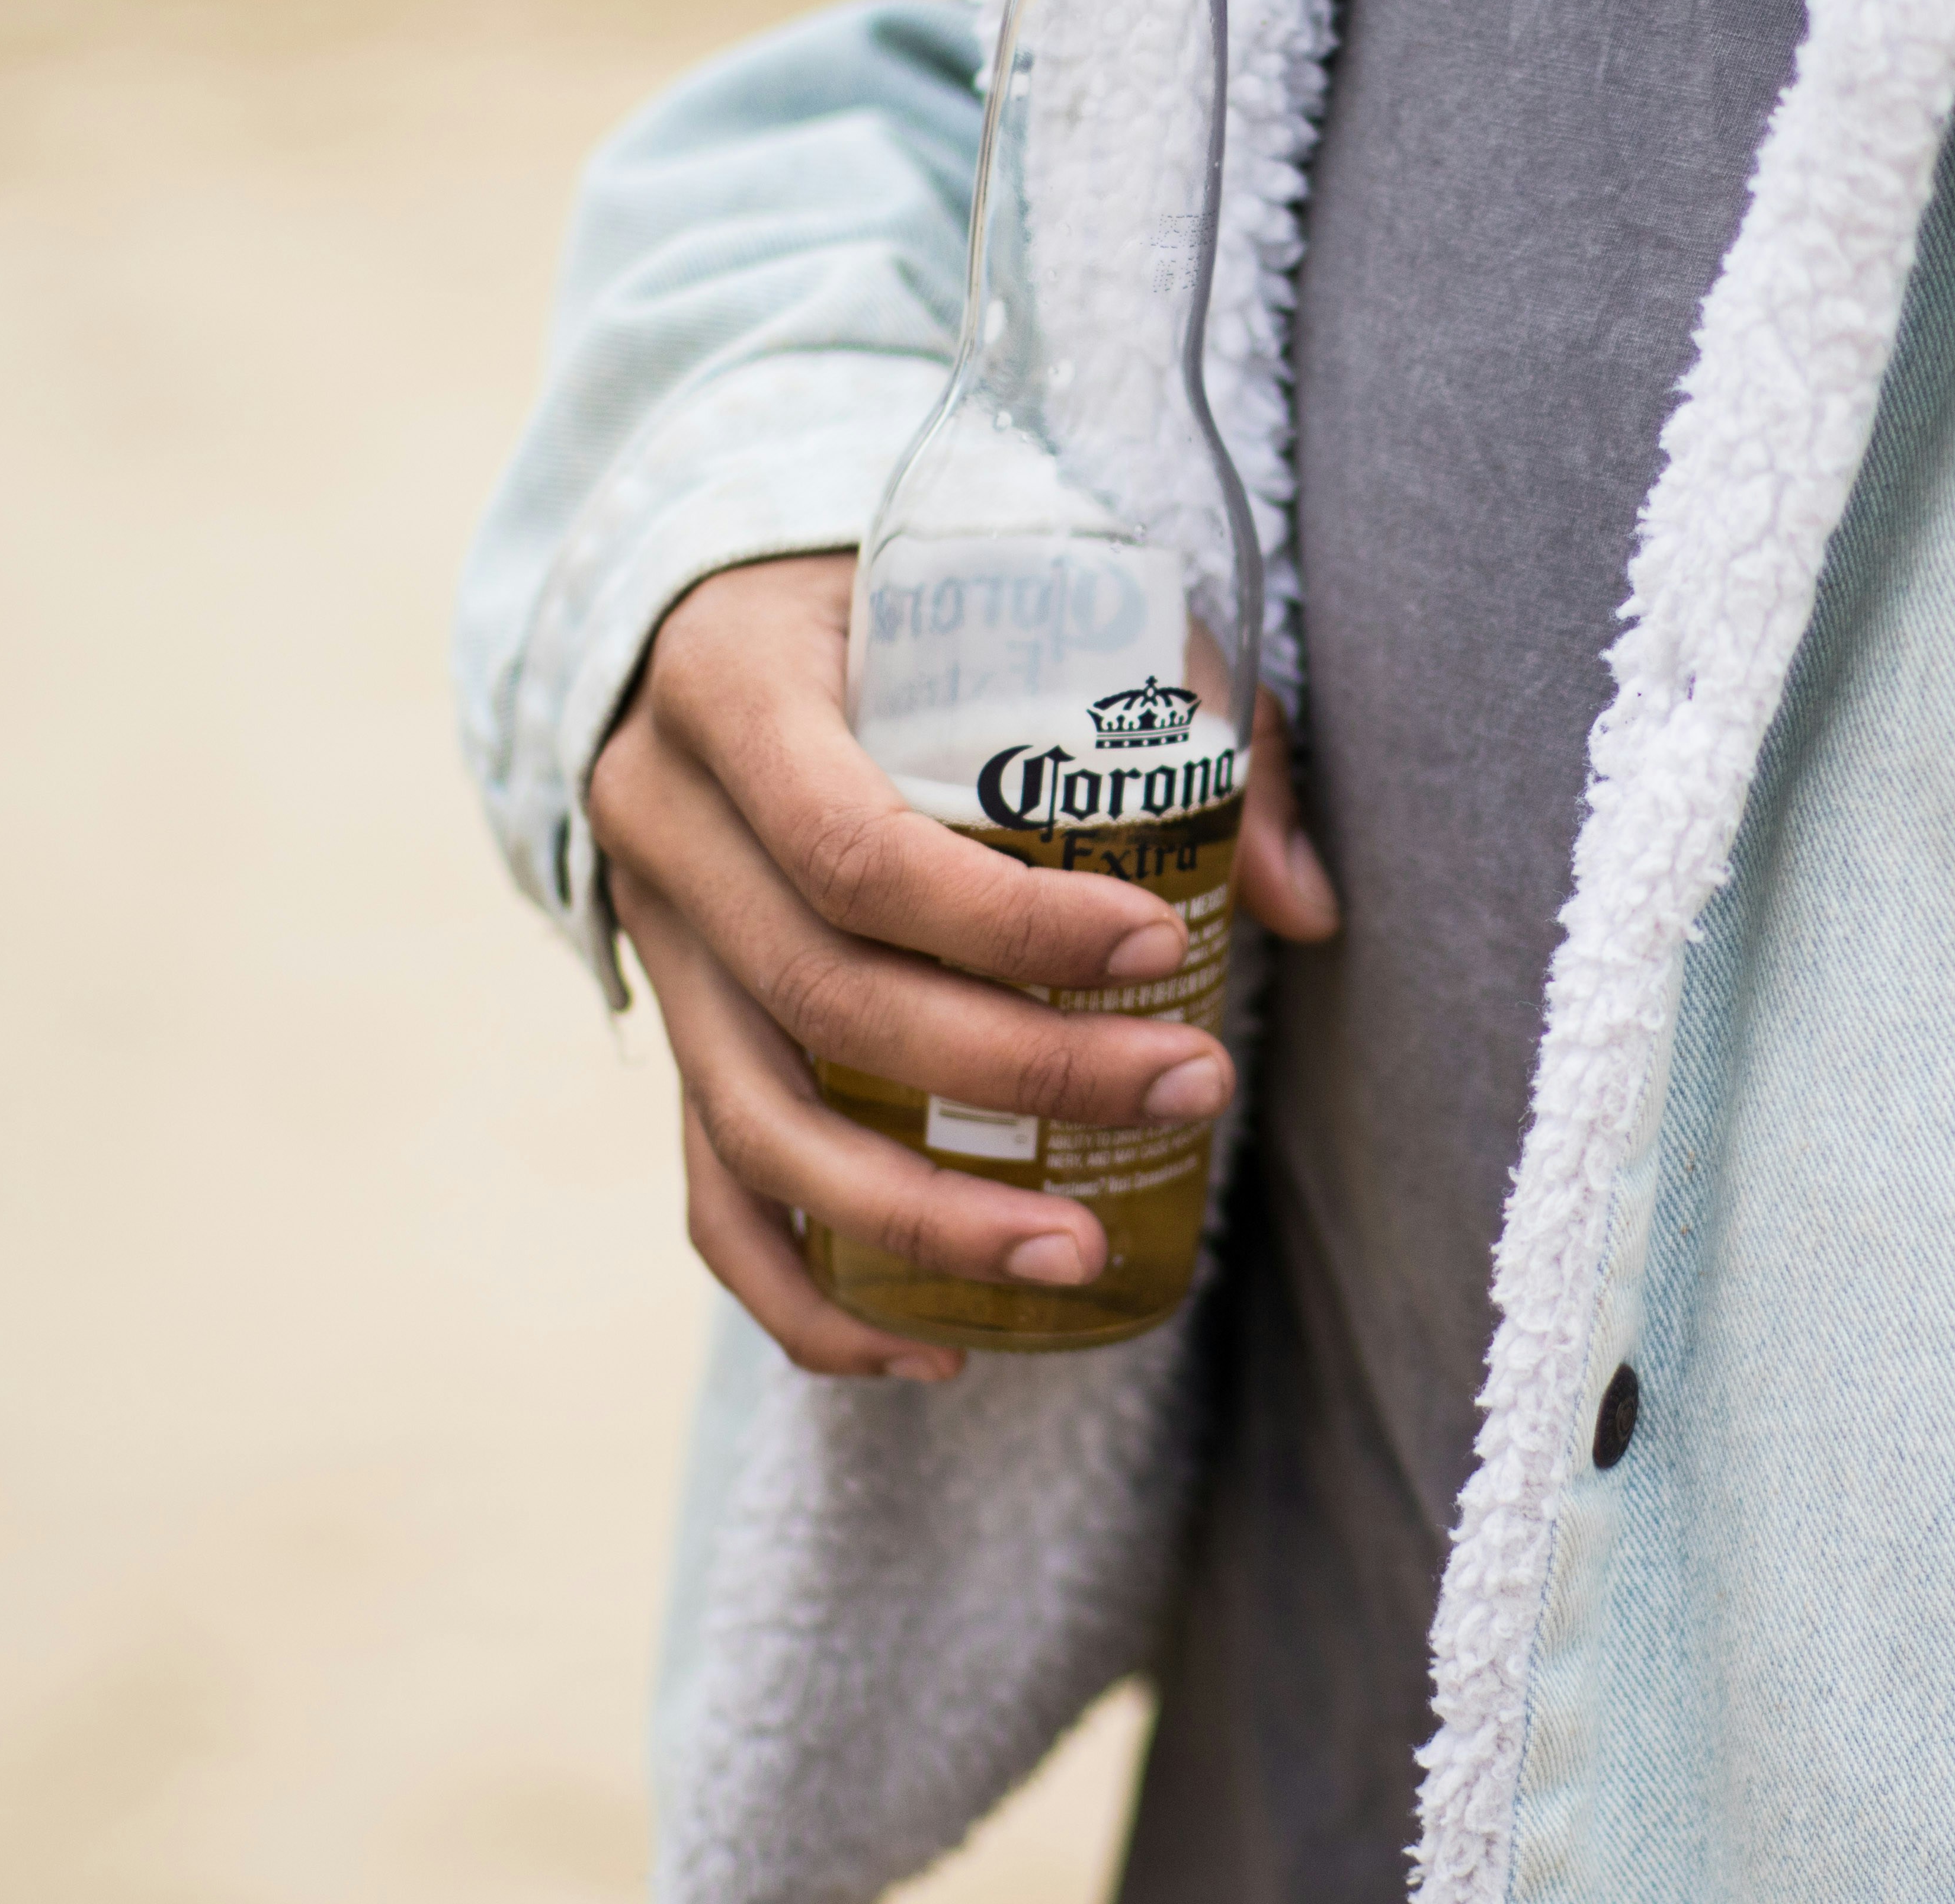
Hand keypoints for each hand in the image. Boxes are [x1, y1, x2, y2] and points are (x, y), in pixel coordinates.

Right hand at [588, 553, 1339, 1381]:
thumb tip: (1303, 908)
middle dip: (1018, 1072)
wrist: (724, 608)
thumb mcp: (1050, 605)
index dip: (1011, 922)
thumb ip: (1184, 719)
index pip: (860, 849)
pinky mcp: (673, 1034)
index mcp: (733, 693)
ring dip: (921, 1216)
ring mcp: (651, 946)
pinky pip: (712, 1192)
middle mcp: (663, 825)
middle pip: (828, 998)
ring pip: (759, 1124)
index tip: (1161, 949)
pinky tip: (927, 1349)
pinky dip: (809, 1292)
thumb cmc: (917, 605)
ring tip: (1078, 1253)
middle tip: (1190, 1091)